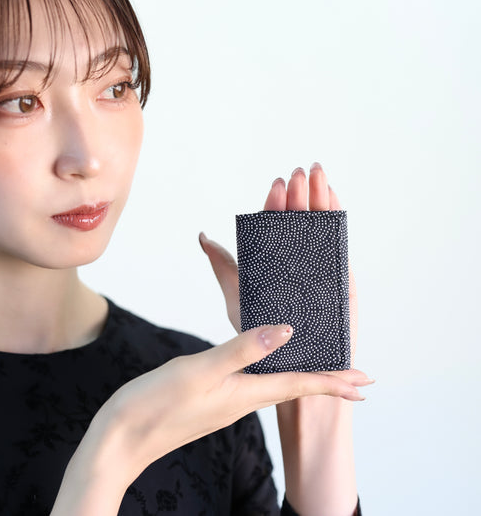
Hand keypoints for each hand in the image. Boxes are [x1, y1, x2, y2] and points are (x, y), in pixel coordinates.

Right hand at [51, 323, 369, 515]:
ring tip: (321, 371)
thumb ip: (243, 350)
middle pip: (294, 388)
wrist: (121, 439)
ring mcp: (225, 401)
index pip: (300, 386)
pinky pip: (253, 383)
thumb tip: (286, 332)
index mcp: (244, 393)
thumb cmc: (156, 405)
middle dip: (327, 384)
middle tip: (355, 381)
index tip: (365, 382)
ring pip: (275, 386)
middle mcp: (241, 400)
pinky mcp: (209, 398)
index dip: (334, 383)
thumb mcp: (201, 371)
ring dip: (302, 379)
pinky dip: (272, 373)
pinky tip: (268, 367)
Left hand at [199, 163, 357, 364]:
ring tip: (317, 174)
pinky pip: (339, 246)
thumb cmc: (260, 336)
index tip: (276, 183)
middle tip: (299, 172)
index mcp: (274, 262)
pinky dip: (337, 221)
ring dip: (320, 199)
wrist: (292, 367)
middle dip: (300, 194)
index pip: (275, 226)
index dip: (276, 203)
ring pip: (320, 227)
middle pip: (299, 221)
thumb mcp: (237, 297)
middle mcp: (297, 261)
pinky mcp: (338, 279)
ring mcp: (319, 268)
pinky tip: (334, 199)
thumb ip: (224, 266)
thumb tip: (203, 236)